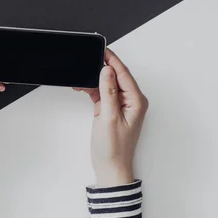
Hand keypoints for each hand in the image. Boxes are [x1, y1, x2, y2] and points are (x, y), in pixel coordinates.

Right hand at [76, 49, 148, 185]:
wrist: (110, 168)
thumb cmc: (114, 148)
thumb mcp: (109, 117)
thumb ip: (109, 91)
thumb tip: (107, 70)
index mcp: (136, 101)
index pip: (123, 73)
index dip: (112, 59)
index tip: (102, 49)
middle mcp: (131, 101)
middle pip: (116, 76)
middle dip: (101, 67)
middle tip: (88, 59)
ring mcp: (121, 105)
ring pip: (107, 83)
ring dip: (94, 79)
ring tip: (81, 78)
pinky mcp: (111, 109)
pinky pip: (102, 93)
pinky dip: (92, 89)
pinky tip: (82, 87)